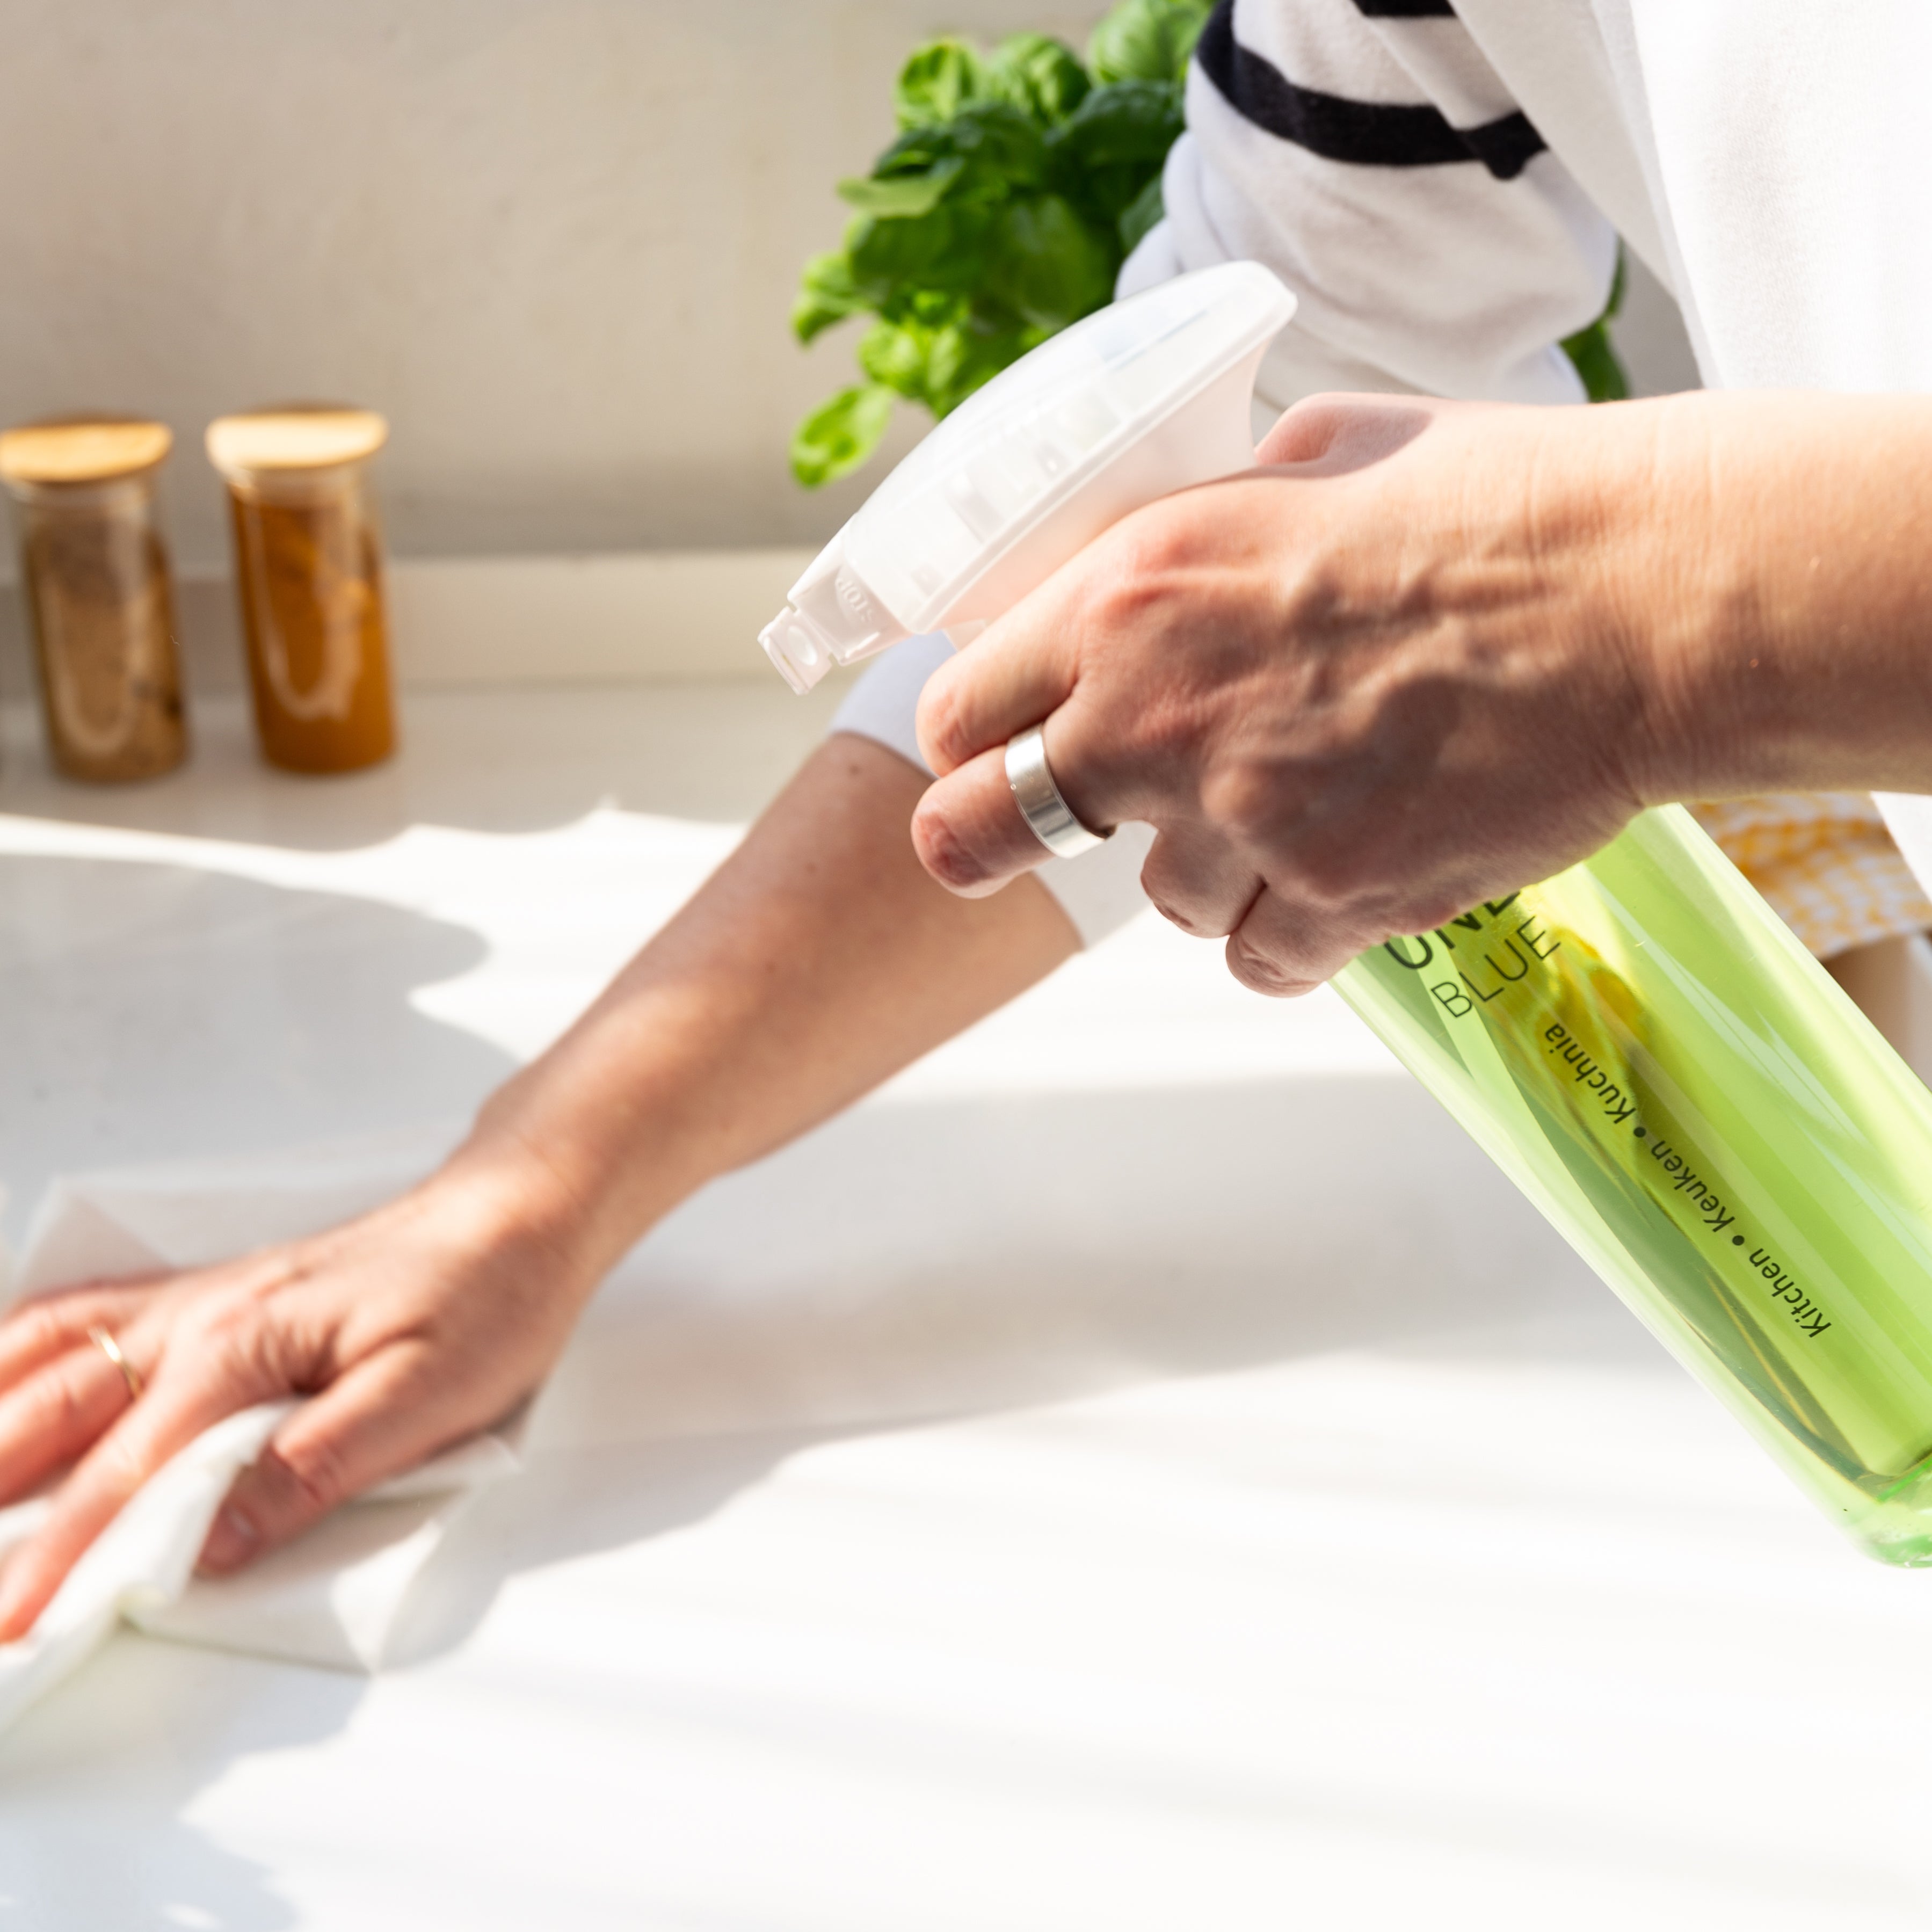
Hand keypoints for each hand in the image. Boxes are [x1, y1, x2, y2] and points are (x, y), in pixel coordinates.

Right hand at [0, 1146, 598, 1639]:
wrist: (519, 1211)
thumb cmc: (488, 1294)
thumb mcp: (426, 1397)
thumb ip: (313, 1467)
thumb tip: (213, 1540)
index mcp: (245, 1348)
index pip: (130, 1475)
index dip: (65, 1557)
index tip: (14, 1624)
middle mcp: (203, 1316)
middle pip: (58, 1412)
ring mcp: (202, 1298)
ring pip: (53, 1353)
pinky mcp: (218, 1293)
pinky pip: (90, 1314)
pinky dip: (24, 1347)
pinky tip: (2, 1376)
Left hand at [910, 392, 1712, 993]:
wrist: (1637, 599)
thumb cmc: (1497, 506)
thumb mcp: (1318, 458)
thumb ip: (1214, 522)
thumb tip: (1188, 548)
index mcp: (1128, 593)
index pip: (962, 705)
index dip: (971, 735)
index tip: (990, 746)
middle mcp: (1154, 716)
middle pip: (979, 829)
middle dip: (985, 840)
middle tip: (1014, 841)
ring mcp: (1241, 820)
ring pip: (1161, 901)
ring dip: (1210, 870)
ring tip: (1298, 814)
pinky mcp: (1333, 898)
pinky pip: (1261, 958)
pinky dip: (1294, 933)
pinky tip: (1345, 879)